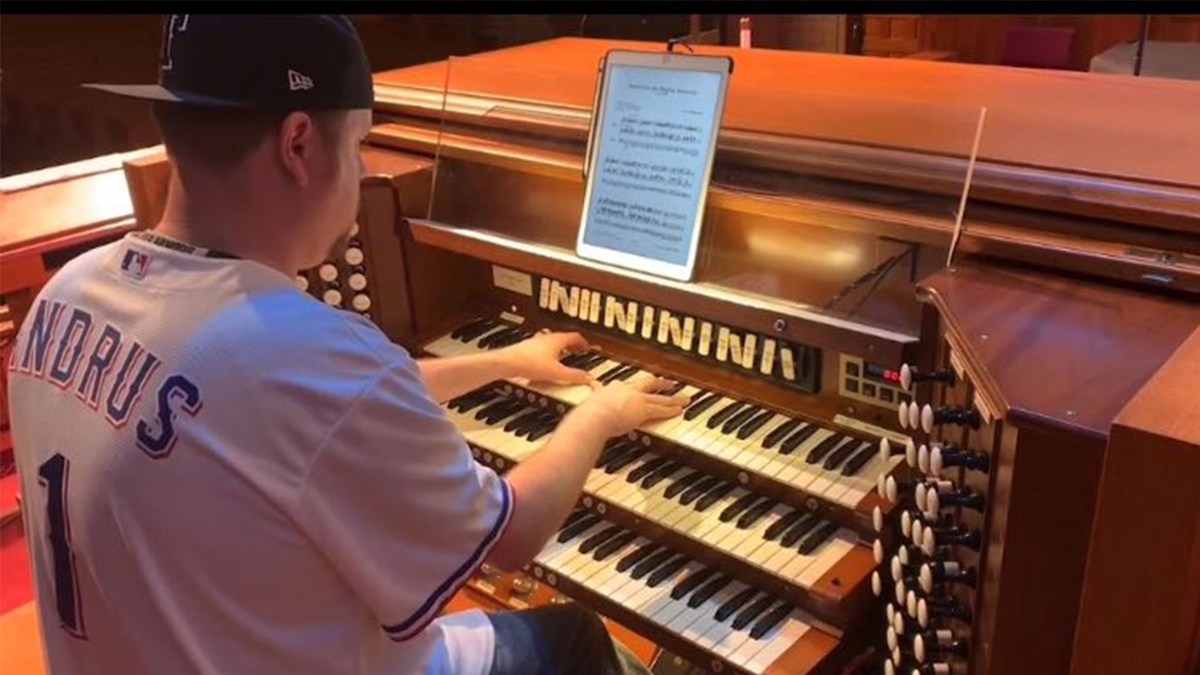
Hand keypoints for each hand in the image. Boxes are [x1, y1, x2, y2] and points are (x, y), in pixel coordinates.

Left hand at [498, 331, 591, 384]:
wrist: (507, 362)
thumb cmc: (528, 362)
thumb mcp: (557, 372)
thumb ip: (574, 376)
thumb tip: (587, 378)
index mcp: (557, 339)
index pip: (576, 336)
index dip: (584, 342)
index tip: (587, 348)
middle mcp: (547, 338)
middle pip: (564, 338)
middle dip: (573, 346)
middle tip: (578, 352)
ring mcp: (536, 342)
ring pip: (553, 343)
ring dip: (561, 349)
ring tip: (564, 358)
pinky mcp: (528, 349)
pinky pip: (543, 349)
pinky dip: (550, 354)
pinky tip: (547, 364)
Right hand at [572, 372, 690, 438]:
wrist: (593, 417)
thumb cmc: (587, 415)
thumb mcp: (585, 407)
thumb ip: (585, 409)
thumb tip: (579, 411)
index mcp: (611, 388)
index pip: (625, 385)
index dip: (634, 386)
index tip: (640, 385)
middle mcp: (626, 390)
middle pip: (647, 384)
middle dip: (659, 384)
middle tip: (669, 383)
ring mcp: (636, 399)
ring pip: (659, 397)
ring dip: (673, 398)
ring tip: (684, 398)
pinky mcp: (643, 409)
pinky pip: (660, 409)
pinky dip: (671, 409)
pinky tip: (680, 410)